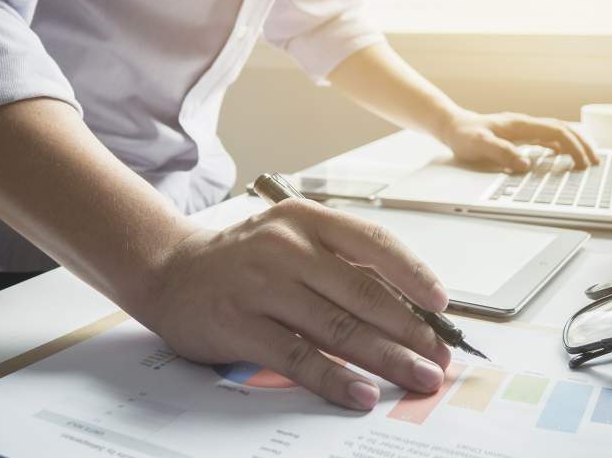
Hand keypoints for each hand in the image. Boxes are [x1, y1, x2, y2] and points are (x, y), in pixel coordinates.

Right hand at [145, 199, 451, 410]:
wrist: (170, 270)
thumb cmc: (243, 258)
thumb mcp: (292, 239)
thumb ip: (341, 263)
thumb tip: (405, 303)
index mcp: (306, 219)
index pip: (374, 243)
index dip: (414, 275)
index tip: (441, 304)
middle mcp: (286, 247)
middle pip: (364, 292)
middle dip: (410, 329)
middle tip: (438, 356)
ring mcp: (262, 285)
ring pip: (338, 326)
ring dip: (386, 357)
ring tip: (417, 377)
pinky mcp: (241, 325)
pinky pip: (299, 357)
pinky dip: (336, 379)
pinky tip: (362, 393)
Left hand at [441, 109, 598, 171]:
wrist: (453, 126)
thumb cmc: (464, 136)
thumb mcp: (478, 145)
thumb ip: (501, 152)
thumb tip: (525, 164)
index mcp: (519, 125)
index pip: (555, 131)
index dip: (573, 146)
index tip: (583, 162)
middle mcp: (525, 124)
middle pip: (562, 129)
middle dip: (581, 145)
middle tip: (595, 163)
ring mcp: (524, 129)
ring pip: (557, 132)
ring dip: (574, 144)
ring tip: (587, 160)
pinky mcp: (520, 135)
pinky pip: (547, 138)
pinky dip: (561, 146)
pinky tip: (565, 157)